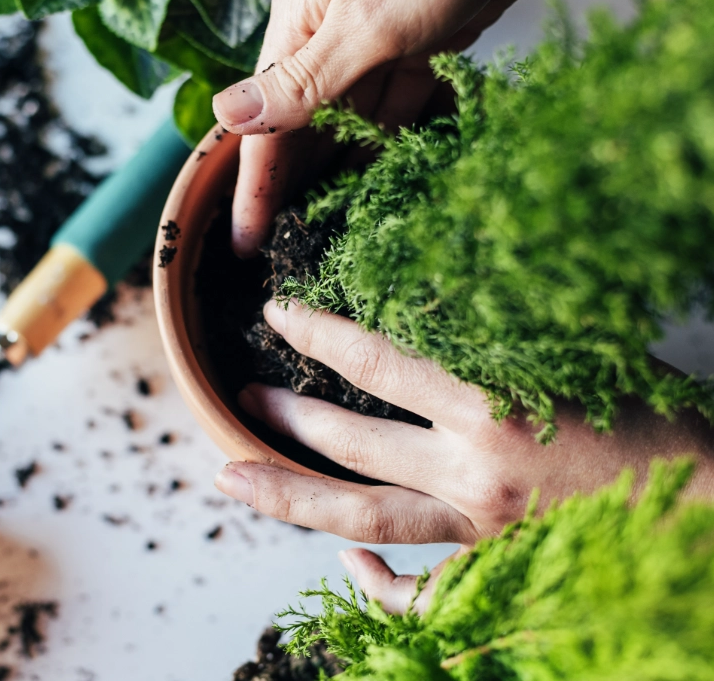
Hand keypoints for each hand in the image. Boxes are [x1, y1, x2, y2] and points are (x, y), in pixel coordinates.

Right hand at [212, 0, 530, 256]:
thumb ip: (303, 79)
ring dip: (339, 169)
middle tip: (289, 246)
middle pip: (302, 124)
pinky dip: (387, 140)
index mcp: (299, 23)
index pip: (266, 120)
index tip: (247, 241)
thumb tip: (228, 115)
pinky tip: (379, 177)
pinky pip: (394, 104)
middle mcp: (329, 34)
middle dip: (294, 184)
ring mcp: (375, 39)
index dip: (254, 185)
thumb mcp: (367, 23)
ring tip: (328, 227)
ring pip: (348, 118)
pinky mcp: (420, 42)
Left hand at [213, 299, 713, 609]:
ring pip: (361, 515)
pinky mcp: (494, 571)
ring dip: (288, 495)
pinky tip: (344, 563)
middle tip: (241, 398)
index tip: (276, 314)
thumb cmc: (649, 417)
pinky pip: (419, 595)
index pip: (375, 362)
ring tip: (231, 476)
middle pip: (348, 442)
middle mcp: (473, 469)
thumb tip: (426, 302)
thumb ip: (494, 339)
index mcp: (491, 403)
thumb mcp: (571, 354)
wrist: (711, 501)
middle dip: (284, 417)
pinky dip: (376, 586)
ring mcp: (479, 529)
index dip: (315, 333)